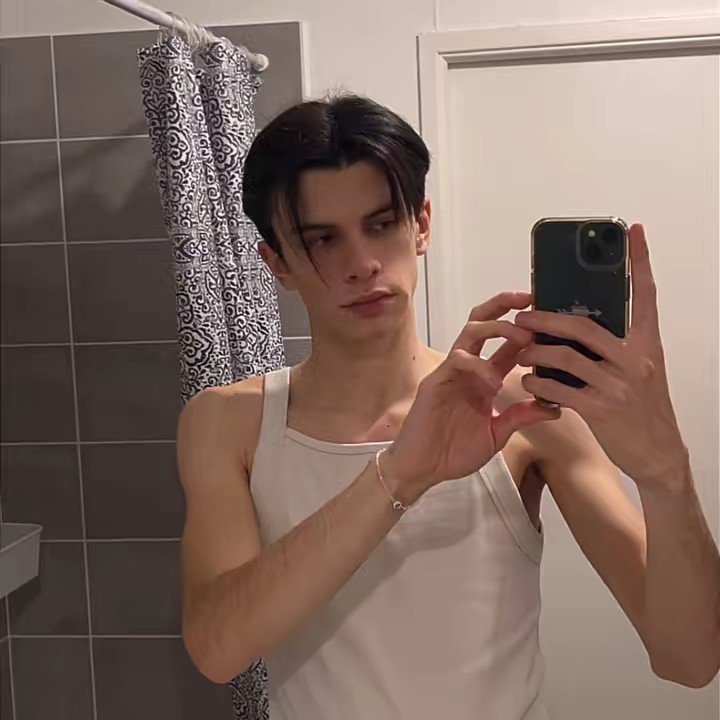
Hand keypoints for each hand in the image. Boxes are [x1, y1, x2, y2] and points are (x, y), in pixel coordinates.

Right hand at [386, 292, 560, 501]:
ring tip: (522, 339)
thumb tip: (555, 407)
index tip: (550, 320)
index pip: (506, 344)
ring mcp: (450, 373)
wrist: (422, 469)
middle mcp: (468, 370)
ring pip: (471, 332)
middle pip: (483, 323)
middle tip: (531, 301)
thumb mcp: (497, 435)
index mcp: (484, 379)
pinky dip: (479, 366)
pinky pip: (458, 360)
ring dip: (499, 329)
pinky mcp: (436, 381)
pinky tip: (494, 382)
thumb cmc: (453, 452)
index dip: (526, 329)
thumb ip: (520, 417)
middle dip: (506, 306)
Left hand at [514, 224, 687, 486]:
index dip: (640, 263)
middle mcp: (635, 361)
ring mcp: (618, 386)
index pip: (645, 296)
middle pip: (584, 326)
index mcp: (647, 345)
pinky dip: (538, 382)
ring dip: (535, 352)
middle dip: (547, 318)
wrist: (659, 454)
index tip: (633, 232)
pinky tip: (529, 381)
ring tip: (521, 351)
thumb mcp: (641, 371)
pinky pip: (558, 388)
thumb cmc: (644, 409)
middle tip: (524, 314)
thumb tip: (580, 325)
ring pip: (565, 356)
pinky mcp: (601, 410)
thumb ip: (618, 347)